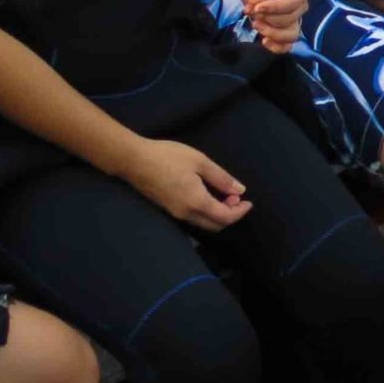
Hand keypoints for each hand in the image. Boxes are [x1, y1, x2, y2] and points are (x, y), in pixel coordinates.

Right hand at [122, 139, 252, 231]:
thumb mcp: (200, 162)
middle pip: (215, 225)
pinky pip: (193, 218)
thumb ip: (221, 178)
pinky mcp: (168, 209)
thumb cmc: (168, 157)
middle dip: (230, 214)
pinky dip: (205, 211)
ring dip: (217, 213)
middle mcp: (186, 213)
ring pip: (203, 223)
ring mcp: (175, 214)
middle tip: (235, 196)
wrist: (134, 160)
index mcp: (196, 202)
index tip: (249, 202)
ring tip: (223, 193)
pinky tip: (207, 194)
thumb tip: (239, 190)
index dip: (240, 212)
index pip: (224, 218)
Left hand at [237, 0, 311, 53]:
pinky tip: (264, 42)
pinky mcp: (285, 29)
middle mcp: (301, 5)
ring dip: (272, 33)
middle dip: (269, 19)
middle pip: (290, 20)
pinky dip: (277, 46)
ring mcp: (294, 18)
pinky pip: (287, 44)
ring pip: (291, 35)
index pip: (292, 4)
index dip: (274, 9)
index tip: (255, 7)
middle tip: (251, 11)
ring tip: (255, 24)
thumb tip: (257, 4)